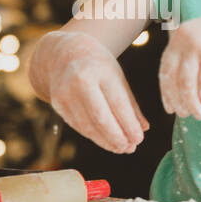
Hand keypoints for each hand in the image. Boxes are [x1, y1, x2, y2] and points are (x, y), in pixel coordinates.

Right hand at [44, 32, 148, 153]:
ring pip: (87, 126)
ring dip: (105, 141)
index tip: (139, 139)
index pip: (117, 103)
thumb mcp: (117, 77)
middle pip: (100, 118)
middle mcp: (80, 81)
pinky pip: (77, 125)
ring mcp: (65, 93)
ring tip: (120, 148)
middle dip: (117, 137)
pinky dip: (93, 136)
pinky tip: (104, 141)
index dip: (128, 125)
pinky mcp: (57, 104)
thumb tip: (143, 129)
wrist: (64, 53)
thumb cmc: (97, 66)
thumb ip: (130, 104)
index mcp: (100, 71)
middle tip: (130, 148)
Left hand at [158, 9, 200, 118]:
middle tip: (185, 115)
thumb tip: (179, 90)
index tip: (171, 108)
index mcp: (180, 34)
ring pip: (187, 85)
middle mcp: (185, 38)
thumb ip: (190, 56)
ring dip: (193, 105)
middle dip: (178, 101)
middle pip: (173, 79)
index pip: (165, 68)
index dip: (166, 92)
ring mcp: (200, 46)